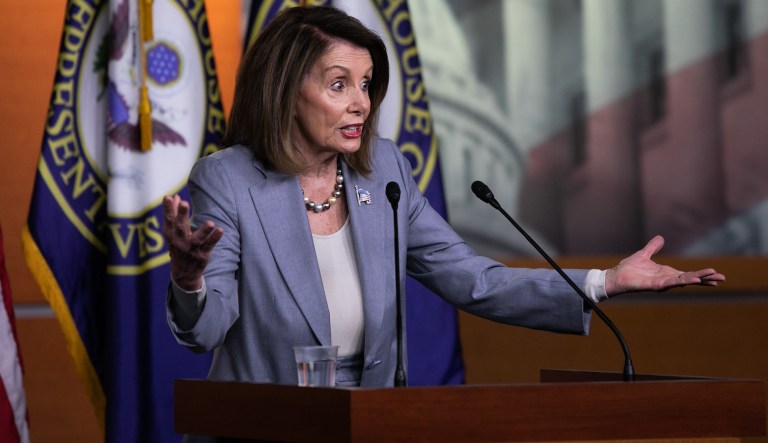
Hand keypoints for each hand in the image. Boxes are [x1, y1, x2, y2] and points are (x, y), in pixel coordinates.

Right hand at [162, 195, 222, 290]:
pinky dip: (214, 238)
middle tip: (184, 203)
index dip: (168, 208)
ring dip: (203, 230)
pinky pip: (209, 245)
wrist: (183, 273)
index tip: (168, 197)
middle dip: (182, 215)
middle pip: (180, 227)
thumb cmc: (178, 246)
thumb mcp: (173, 232)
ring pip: (196, 238)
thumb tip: (174, 196)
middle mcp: (179, 241)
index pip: (169, 219)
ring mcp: (190, 248)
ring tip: (211, 223)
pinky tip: (220, 230)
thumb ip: (175, 213)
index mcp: (171, 234)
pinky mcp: (201, 254)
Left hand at [604, 235, 725, 295]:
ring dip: (695, 280)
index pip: (688, 273)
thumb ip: (653, 247)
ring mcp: (660, 283)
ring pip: (682, 281)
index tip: (716, 274)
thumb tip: (661, 238)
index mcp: (666, 273)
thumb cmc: (628, 269)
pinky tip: (687, 280)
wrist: (615, 276)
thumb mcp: (644, 254)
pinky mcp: (652, 286)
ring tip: (710, 278)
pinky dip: (678, 282)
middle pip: (690, 279)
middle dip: (705, 279)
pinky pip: (667, 284)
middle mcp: (666, 279)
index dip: (702, 274)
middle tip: (722, 278)